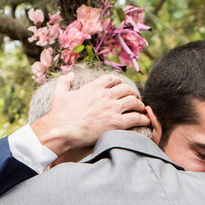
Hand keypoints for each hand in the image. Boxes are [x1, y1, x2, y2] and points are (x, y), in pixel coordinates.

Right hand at [30, 73, 148, 162]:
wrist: (61, 129)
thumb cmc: (59, 114)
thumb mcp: (59, 94)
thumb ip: (65, 82)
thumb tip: (70, 74)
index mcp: (94, 87)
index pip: (112, 79)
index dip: (119, 82)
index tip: (122, 87)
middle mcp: (105, 95)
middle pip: (126, 89)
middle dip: (132, 93)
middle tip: (135, 98)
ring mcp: (112, 109)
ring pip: (134, 101)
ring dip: (139, 104)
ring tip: (141, 109)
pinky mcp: (117, 123)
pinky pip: (136, 118)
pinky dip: (143, 119)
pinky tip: (145, 121)